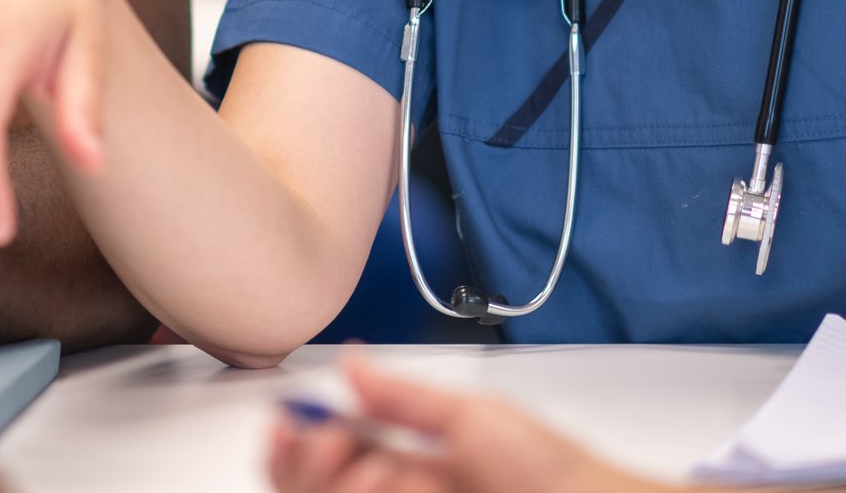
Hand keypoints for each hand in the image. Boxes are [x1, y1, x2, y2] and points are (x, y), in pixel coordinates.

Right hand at [268, 357, 650, 492]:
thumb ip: (406, 397)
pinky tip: (399, 485)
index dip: (296, 437)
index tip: (295, 418)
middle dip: (305, 462)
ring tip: (384, 473)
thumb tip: (351, 364)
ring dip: (340, 484)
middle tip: (332, 445)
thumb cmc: (551, 469)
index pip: (325, 452)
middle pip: (308, 486)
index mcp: (404, 463)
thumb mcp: (474, 417)